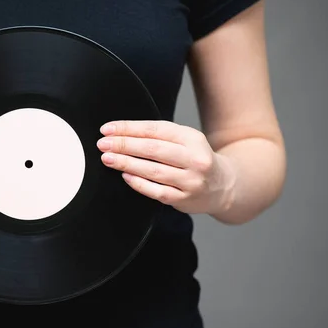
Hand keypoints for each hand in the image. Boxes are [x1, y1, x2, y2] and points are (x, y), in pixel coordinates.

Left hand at [96, 120, 234, 214]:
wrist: (224, 186)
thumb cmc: (195, 160)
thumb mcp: (185, 141)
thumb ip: (159, 136)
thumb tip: (121, 133)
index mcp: (192, 138)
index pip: (155, 130)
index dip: (128, 129)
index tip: (107, 129)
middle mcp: (194, 158)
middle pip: (153, 149)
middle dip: (124, 145)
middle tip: (102, 144)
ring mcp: (191, 180)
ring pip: (153, 170)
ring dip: (127, 164)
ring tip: (108, 159)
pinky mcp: (184, 199)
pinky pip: (157, 191)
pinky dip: (139, 183)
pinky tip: (125, 176)